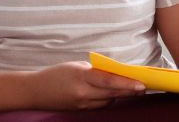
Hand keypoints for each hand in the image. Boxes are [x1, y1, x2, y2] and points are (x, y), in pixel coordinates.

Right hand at [27, 61, 145, 110]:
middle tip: (144, 87)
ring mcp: (81, 104)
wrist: (34, 91)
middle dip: (129, 91)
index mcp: (81, 77)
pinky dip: (108, 98)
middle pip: (112, 93)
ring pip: (108, 101)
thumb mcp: (77, 66)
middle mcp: (82, 93)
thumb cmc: (56, 74)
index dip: (126, 84)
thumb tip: (116, 74)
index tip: (141, 84)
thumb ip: (96, 71)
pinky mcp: (80, 110)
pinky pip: (99, 105)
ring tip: (131, 88)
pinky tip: (113, 93)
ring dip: (119, 95)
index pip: (109, 81)